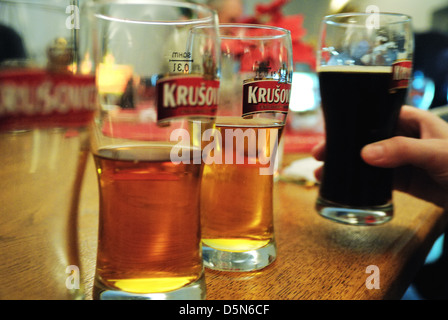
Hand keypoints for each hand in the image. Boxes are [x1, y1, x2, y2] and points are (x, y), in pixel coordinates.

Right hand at [312, 105, 447, 208]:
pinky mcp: (404, 181)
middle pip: (366, 138)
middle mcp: (405, 138)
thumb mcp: (436, 152)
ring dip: (347, 166)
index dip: (353, 121)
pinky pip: (377, 180)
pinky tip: (344, 185)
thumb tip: (365, 154)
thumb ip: (402, 151)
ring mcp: (403, 160)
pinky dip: (360, 182)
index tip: (331, 130)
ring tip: (323, 173)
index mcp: (414, 121)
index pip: (376, 115)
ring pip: (368, 160)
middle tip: (319, 154)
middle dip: (343, 145)